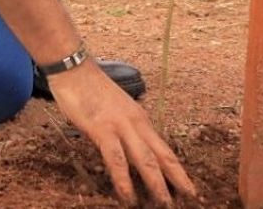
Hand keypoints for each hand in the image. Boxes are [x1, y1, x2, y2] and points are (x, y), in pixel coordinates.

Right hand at [48, 62, 196, 206]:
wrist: (73, 67)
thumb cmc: (89, 88)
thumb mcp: (114, 108)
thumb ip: (122, 127)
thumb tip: (125, 148)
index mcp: (139, 119)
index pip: (163, 150)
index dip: (177, 171)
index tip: (189, 189)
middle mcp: (136, 123)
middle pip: (162, 156)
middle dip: (177, 180)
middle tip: (189, 200)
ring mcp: (120, 126)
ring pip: (145, 160)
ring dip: (156, 184)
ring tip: (163, 204)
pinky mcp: (102, 129)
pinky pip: (116, 158)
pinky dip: (123, 179)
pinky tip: (128, 195)